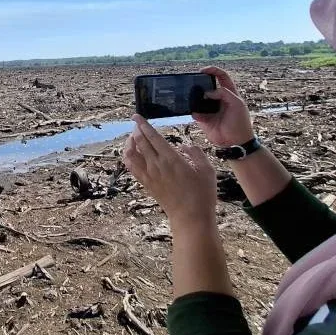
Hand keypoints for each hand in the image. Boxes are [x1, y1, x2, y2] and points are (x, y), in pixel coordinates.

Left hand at [123, 114, 216, 230]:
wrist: (191, 218)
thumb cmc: (202, 194)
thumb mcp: (207, 169)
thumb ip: (196, 153)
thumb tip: (185, 146)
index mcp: (171, 158)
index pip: (152, 136)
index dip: (142, 124)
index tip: (136, 116)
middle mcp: (156, 165)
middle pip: (139, 142)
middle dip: (136, 130)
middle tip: (137, 125)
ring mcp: (150, 175)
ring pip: (131, 155)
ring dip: (130, 144)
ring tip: (134, 139)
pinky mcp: (147, 184)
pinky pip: (132, 168)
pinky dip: (129, 158)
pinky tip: (131, 155)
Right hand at [193, 66, 252, 147]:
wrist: (236, 142)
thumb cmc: (240, 122)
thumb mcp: (237, 103)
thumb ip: (224, 93)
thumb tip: (208, 92)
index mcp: (229, 93)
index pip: (221, 77)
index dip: (213, 71)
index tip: (203, 70)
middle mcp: (218, 99)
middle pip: (207, 86)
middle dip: (200, 83)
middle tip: (194, 82)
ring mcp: (210, 109)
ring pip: (199, 98)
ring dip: (194, 97)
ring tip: (190, 96)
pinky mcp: (203, 119)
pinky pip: (195, 112)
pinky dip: (193, 111)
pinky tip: (195, 112)